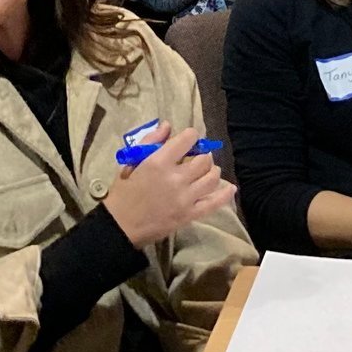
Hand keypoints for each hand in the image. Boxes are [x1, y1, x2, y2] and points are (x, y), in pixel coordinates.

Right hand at [102, 122, 234, 248]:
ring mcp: (185, 197)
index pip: (188, 139)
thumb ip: (150, 142)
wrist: (120, 226)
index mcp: (159, 162)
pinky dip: (225, 195)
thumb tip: (167, 125)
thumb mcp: (131, 162)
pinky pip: (214, 203)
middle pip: (204, 159)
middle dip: (202, 155)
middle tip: (197, 158)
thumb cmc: (123, 193)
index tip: (188, 140)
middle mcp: (176, 178)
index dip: (191, 136)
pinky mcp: (190, 214)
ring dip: (212, 171)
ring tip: (207, 171)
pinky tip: (230, 188)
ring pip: (212, 178)